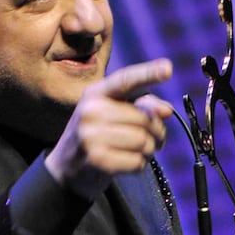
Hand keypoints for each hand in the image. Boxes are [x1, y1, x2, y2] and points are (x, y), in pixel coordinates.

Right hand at [45, 59, 172, 198]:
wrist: (66, 166)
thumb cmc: (97, 134)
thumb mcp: (113, 111)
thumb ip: (141, 104)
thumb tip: (166, 111)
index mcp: (96, 93)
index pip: (125, 80)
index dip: (148, 73)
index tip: (168, 68)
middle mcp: (91, 111)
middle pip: (145, 119)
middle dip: (157, 131)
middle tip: (153, 138)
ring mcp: (91, 136)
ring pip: (143, 141)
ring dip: (149, 149)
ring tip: (139, 151)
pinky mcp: (97, 160)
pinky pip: (137, 162)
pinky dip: (139, 164)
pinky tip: (128, 162)